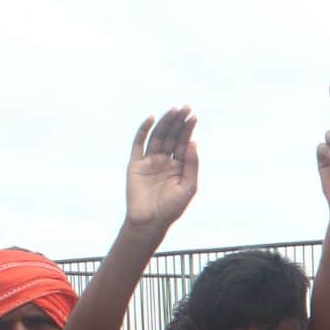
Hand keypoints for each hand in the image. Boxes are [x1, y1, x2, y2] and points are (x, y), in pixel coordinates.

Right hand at [125, 107, 198, 231]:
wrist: (150, 221)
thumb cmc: (172, 207)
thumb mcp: (189, 185)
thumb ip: (192, 164)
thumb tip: (193, 141)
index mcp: (179, 166)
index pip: (184, 143)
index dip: (188, 130)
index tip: (194, 116)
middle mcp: (164, 161)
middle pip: (172, 136)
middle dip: (179, 122)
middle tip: (186, 108)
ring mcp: (149, 161)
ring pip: (158, 137)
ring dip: (165, 122)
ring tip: (174, 110)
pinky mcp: (135, 163)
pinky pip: (139, 143)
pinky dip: (144, 130)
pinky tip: (152, 118)